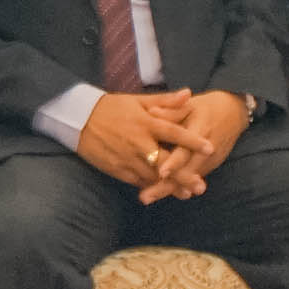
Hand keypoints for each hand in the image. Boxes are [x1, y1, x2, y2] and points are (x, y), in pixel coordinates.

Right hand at [78, 90, 201, 198]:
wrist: (79, 119)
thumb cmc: (112, 107)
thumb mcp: (138, 100)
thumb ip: (165, 100)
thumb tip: (189, 94)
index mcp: (146, 123)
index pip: (173, 132)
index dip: (192, 140)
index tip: (209, 148)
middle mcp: (138, 142)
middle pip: (165, 162)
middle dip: (183, 176)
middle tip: (200, 185)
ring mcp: (127, 158)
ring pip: (152, 176)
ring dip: (169, 187)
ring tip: (187, 194)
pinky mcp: (117, 169)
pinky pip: (137, 181)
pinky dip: (150, 187)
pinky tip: (162, 193)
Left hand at [143, 92, 254, 201]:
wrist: (232, 114)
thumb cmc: (205, 108)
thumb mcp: (189, 105)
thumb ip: (172, 110)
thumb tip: (152, 112)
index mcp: (201, 131)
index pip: (187, 150)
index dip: (175, 162)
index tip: (161, 172)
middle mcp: (206, 150)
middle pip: (185, 172)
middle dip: (165, 186)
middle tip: (144, 197)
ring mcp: (208, 162)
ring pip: (186, 180)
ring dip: (167, 190)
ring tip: (146, 198)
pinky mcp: (208, 168)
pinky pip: (190, 179)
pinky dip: (174, 187)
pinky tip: (156, 193)